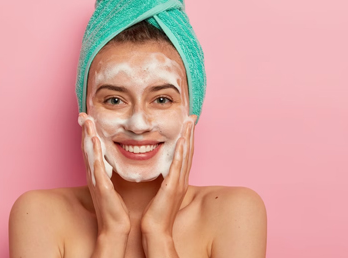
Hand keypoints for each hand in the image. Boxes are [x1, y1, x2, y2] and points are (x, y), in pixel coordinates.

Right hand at [79, 113, 130, 236]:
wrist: (115, 226)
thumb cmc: (114, 207)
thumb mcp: (110, 185)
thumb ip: (108, 172)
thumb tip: (110, 160)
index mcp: (95, 173)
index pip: (90, 149)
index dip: (87, 133)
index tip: (87, 118)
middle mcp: (92, 175)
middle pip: (86, 148)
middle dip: (84, 130)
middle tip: (82, 114)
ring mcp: (96, 180)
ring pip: (89, 154)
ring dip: (87, 137)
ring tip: (87, 122)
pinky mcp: (102, 187)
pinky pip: (97, 167)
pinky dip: (94, 153)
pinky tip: (94, 141)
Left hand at [140, 115, 196, 237]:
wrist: (155, 231)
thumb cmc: (155, 214)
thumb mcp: (160, 192)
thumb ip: (162, 180)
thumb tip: (160, 170)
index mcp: (178, 179)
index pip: (184, 154)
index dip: (186, 138)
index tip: (187, 123)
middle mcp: (181, 179)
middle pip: (188, 151)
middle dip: (190, 133)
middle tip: (191, 116)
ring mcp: (179, 183)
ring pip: (185, 156)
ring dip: (188, 138)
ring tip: (189, 122)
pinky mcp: (172, 188)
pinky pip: (177, 167)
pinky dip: (181, 153)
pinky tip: (182, 141)